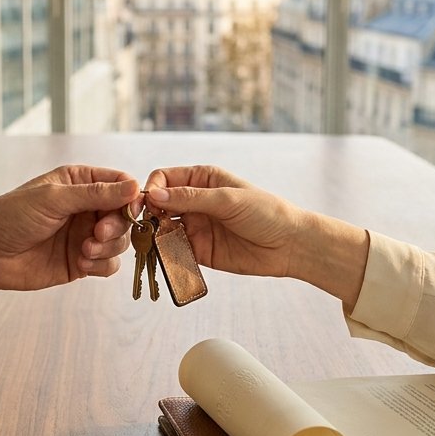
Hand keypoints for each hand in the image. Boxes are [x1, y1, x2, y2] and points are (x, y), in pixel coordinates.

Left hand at [0, 165, 139, 292]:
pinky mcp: (81, 261)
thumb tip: (135, 186)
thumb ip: (95, 194)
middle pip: (125, 215)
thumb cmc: (11, 216)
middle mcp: (86, 208)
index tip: (130, 209)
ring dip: (108, 248)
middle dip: (116, 226)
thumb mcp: (54, 198)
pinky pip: (109, 265)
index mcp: (80, 183)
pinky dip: (101, 265)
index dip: (131, 197)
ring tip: (83, 251)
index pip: (121, 183)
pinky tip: (80, 263)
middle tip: (97, 234)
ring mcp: (85, 235)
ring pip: (120, 241)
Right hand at [141, 165, 311, 278]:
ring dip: (154, 236)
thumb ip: (191, 198)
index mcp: (202, 179)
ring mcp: (195, 226)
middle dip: (149, 214)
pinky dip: (166, 254)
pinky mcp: (199, 250)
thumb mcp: (228, 200)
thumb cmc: (266, 212)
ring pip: (162, 229)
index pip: (164, 178)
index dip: (151, 189)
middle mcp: (195, 201)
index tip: (146, 204)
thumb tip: (154, 194)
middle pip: (159, 205)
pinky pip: (174, 251)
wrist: (290, 245)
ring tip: (151, 244)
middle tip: (145, 227)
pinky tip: (165, 257)